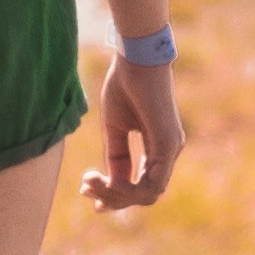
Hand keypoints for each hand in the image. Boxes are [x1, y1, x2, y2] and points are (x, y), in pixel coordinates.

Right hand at [83, 50, 185, 212]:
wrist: (136, 57)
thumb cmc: (125, 84)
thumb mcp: (115, 127)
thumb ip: (117, 156)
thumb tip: (111, 184)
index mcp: (158, 147)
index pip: (142, 185)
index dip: (116, 196)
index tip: (87, 194)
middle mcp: (168, 152)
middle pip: (145, 196)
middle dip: (112, 198)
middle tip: (83, 186)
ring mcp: (171, 150)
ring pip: (148, 195)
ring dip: (115, 194)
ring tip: (89, 180)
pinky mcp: (168, 145)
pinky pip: (152, 184)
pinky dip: (126, 189)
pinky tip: (106, 179)